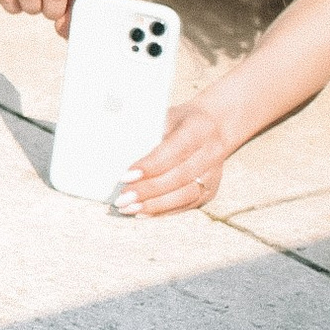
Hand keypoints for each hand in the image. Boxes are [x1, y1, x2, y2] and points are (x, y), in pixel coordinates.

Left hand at [116, 105, 230, 216]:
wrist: (213, 128)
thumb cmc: (180, 121)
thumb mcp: (165, 116)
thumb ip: (147, 131)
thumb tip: (116, 150)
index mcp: (199, 129)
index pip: (175, 150)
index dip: (151, 166)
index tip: (126, 176)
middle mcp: (211, 153)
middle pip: (179, 176)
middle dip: (148, 190)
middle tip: (123, 197)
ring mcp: (213, 175)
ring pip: (185, 195)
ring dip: (154, 204)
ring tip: (129, 208)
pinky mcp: (210, 191)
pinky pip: (186, 205)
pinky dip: (162, 211)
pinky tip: (142, 212)